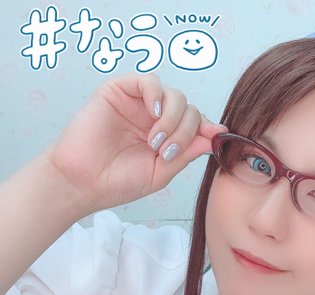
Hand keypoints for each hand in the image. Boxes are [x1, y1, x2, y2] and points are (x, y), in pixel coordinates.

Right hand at [47, 73, 226, 211]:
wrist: (84, 183)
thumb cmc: (119, 182)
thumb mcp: (162, 172)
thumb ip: (187, 153)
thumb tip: (215, 138)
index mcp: (166, 138)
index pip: (195, 124)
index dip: (208, 128)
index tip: (218, 135)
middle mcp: (154, 119)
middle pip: (188, 110)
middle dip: (185, 131)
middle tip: (167, 152)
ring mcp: (138, 104)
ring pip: (173, 96)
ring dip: (172, 119)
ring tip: (156, 142)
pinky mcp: (119, 91)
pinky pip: (148, 80)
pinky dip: (156, 94)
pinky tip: (153, 115)